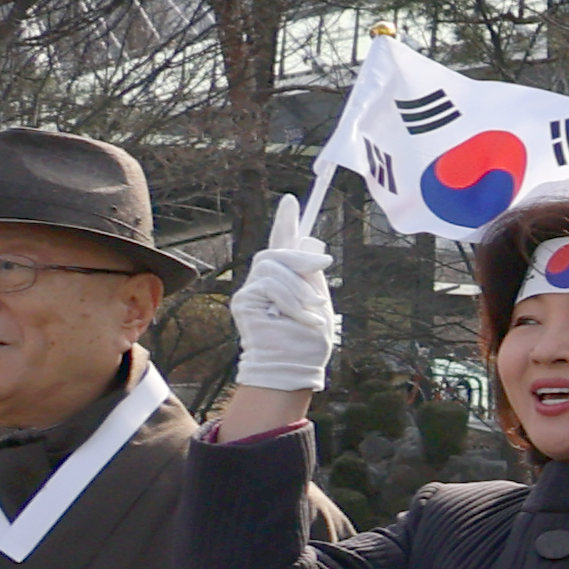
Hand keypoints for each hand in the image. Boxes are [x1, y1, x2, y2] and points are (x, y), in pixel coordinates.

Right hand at [228, 196, 335, 395]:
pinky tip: (299, 316)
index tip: (292, 201)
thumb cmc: (307, 341)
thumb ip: (310, 274)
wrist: (293, 366)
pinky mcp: (245, 302)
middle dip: (301, 256)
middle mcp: (263, 282)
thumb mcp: (317, 300)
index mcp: (284, 280)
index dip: (286, 222)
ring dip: (299, 287)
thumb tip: (310, 243)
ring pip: (273, 266)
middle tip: (323, 265)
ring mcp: (251, 291)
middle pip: (276, 251)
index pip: (282, 245)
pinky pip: (269, 285)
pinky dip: (291, 299)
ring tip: (311, 309)